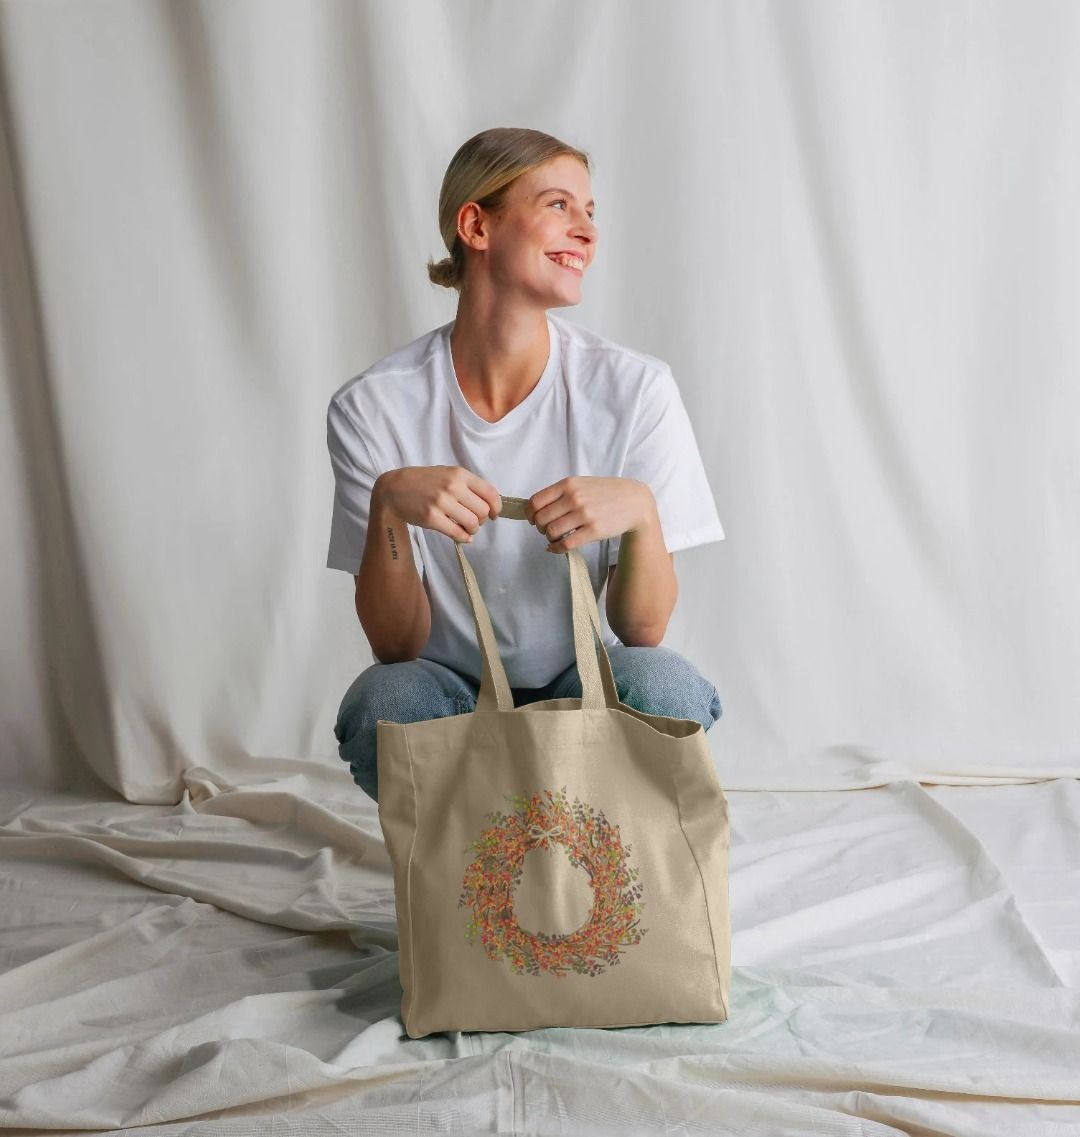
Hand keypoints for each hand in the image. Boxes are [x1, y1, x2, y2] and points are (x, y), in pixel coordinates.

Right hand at [375, 466, 501, 543]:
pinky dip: (463, 538)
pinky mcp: (431, 518)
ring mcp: (441, 503)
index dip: (496, 507)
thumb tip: (489, 504)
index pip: (490, 493)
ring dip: (472, 530)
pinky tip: (461, 536)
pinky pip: (457, 533)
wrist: (394, 489)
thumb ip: (468, 485)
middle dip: (482, 520)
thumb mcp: (447, 473)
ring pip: (472, 523)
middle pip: (483, 511)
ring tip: (466, 528)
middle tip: (473, 521)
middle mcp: (452, 487)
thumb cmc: (424, 481)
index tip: (494, 514)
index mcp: (459, 474)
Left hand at [526, 476, 654, 551]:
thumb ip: (561, 493)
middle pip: (541, 519)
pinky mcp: (593, 531)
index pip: (536, 501)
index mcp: (568, 484)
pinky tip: (556, 547)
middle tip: (547, 529)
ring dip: (549, 538)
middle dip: (539, 527)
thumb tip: (536, 508)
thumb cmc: (605, 493)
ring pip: (551, 532)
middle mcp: (574, 498)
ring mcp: (584, 515)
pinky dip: (555, 549)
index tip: (533, 519)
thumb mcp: (582, 483)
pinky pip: (565, 544)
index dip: (530, 514)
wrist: (634, 502)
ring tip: (555, 537)